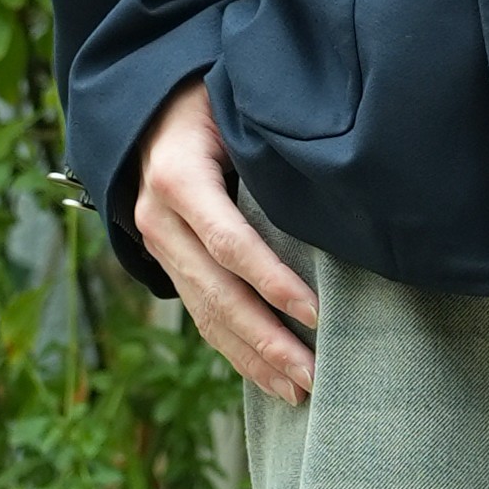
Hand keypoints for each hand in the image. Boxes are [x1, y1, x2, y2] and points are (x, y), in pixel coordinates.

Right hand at [134, 78, 318, 403]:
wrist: (150, 105)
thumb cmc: (211, 98)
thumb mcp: (235, 108)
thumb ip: (269, 149)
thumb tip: (338, 190)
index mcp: (177, 178)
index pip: (228, 242)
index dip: (272, 281)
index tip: (317, 313)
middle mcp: (159, 219)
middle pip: (216, 293)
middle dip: (267, 340)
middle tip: (314, 375)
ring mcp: (159, 245)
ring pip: (206, 314)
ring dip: (254, 358)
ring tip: (300, 390)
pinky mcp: (167, 262)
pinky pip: (201, 314)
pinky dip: (237, 349)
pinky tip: (270, 376)